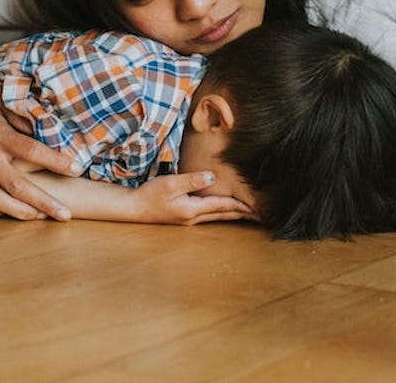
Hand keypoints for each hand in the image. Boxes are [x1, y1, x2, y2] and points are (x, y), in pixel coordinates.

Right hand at [0, 86, 79, 220]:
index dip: (54, 161)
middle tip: (65, 214)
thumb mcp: (1, 97)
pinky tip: (15, 214)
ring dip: (23, 212)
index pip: (30, 150)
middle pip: (17, 186)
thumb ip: (24, 107)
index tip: (76, 168)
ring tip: (45, 217)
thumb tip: (49, 121)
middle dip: (44, 202)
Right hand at [131, 172, 256, 225]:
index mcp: (193, 209)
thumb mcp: (170, 183)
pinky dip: (222, 212)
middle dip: (243, 214)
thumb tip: (212, 177)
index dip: (241, 205)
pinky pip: (210, 215)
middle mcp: (194, 217)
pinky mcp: (185, 216)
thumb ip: (191, 180)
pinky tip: (225, 210)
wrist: (134, 208)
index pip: (222, 206)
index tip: (257, 207)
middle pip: (224, 215)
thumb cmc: (150, 194)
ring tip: (248, 213)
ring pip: (218, 216)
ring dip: (234, 214)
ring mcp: (190, 219)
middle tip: (260, 214)